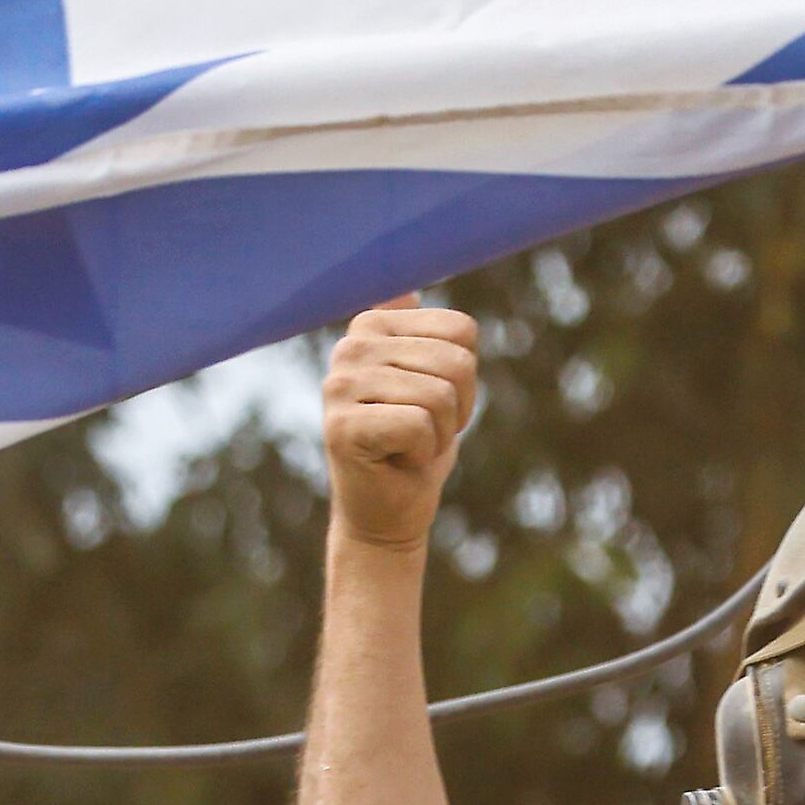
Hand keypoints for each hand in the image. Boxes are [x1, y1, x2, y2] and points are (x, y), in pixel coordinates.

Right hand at [324, 301, 480, 553]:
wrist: (385, 515)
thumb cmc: (413, 447)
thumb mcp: (428, 380)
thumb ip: (418, 333)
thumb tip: (401, 289)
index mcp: (372, 324)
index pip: (462, 331)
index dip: (465, 377)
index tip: (433, 402)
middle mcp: (349, 347)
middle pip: (455, 363)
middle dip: (456, 409)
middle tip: (423, 432)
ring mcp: (339, 386)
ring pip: (439, 396)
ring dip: (439, 434)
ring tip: (408, 446)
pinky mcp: (341, 427)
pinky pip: (419, 425)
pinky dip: (422, 453)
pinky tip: (396, 461)